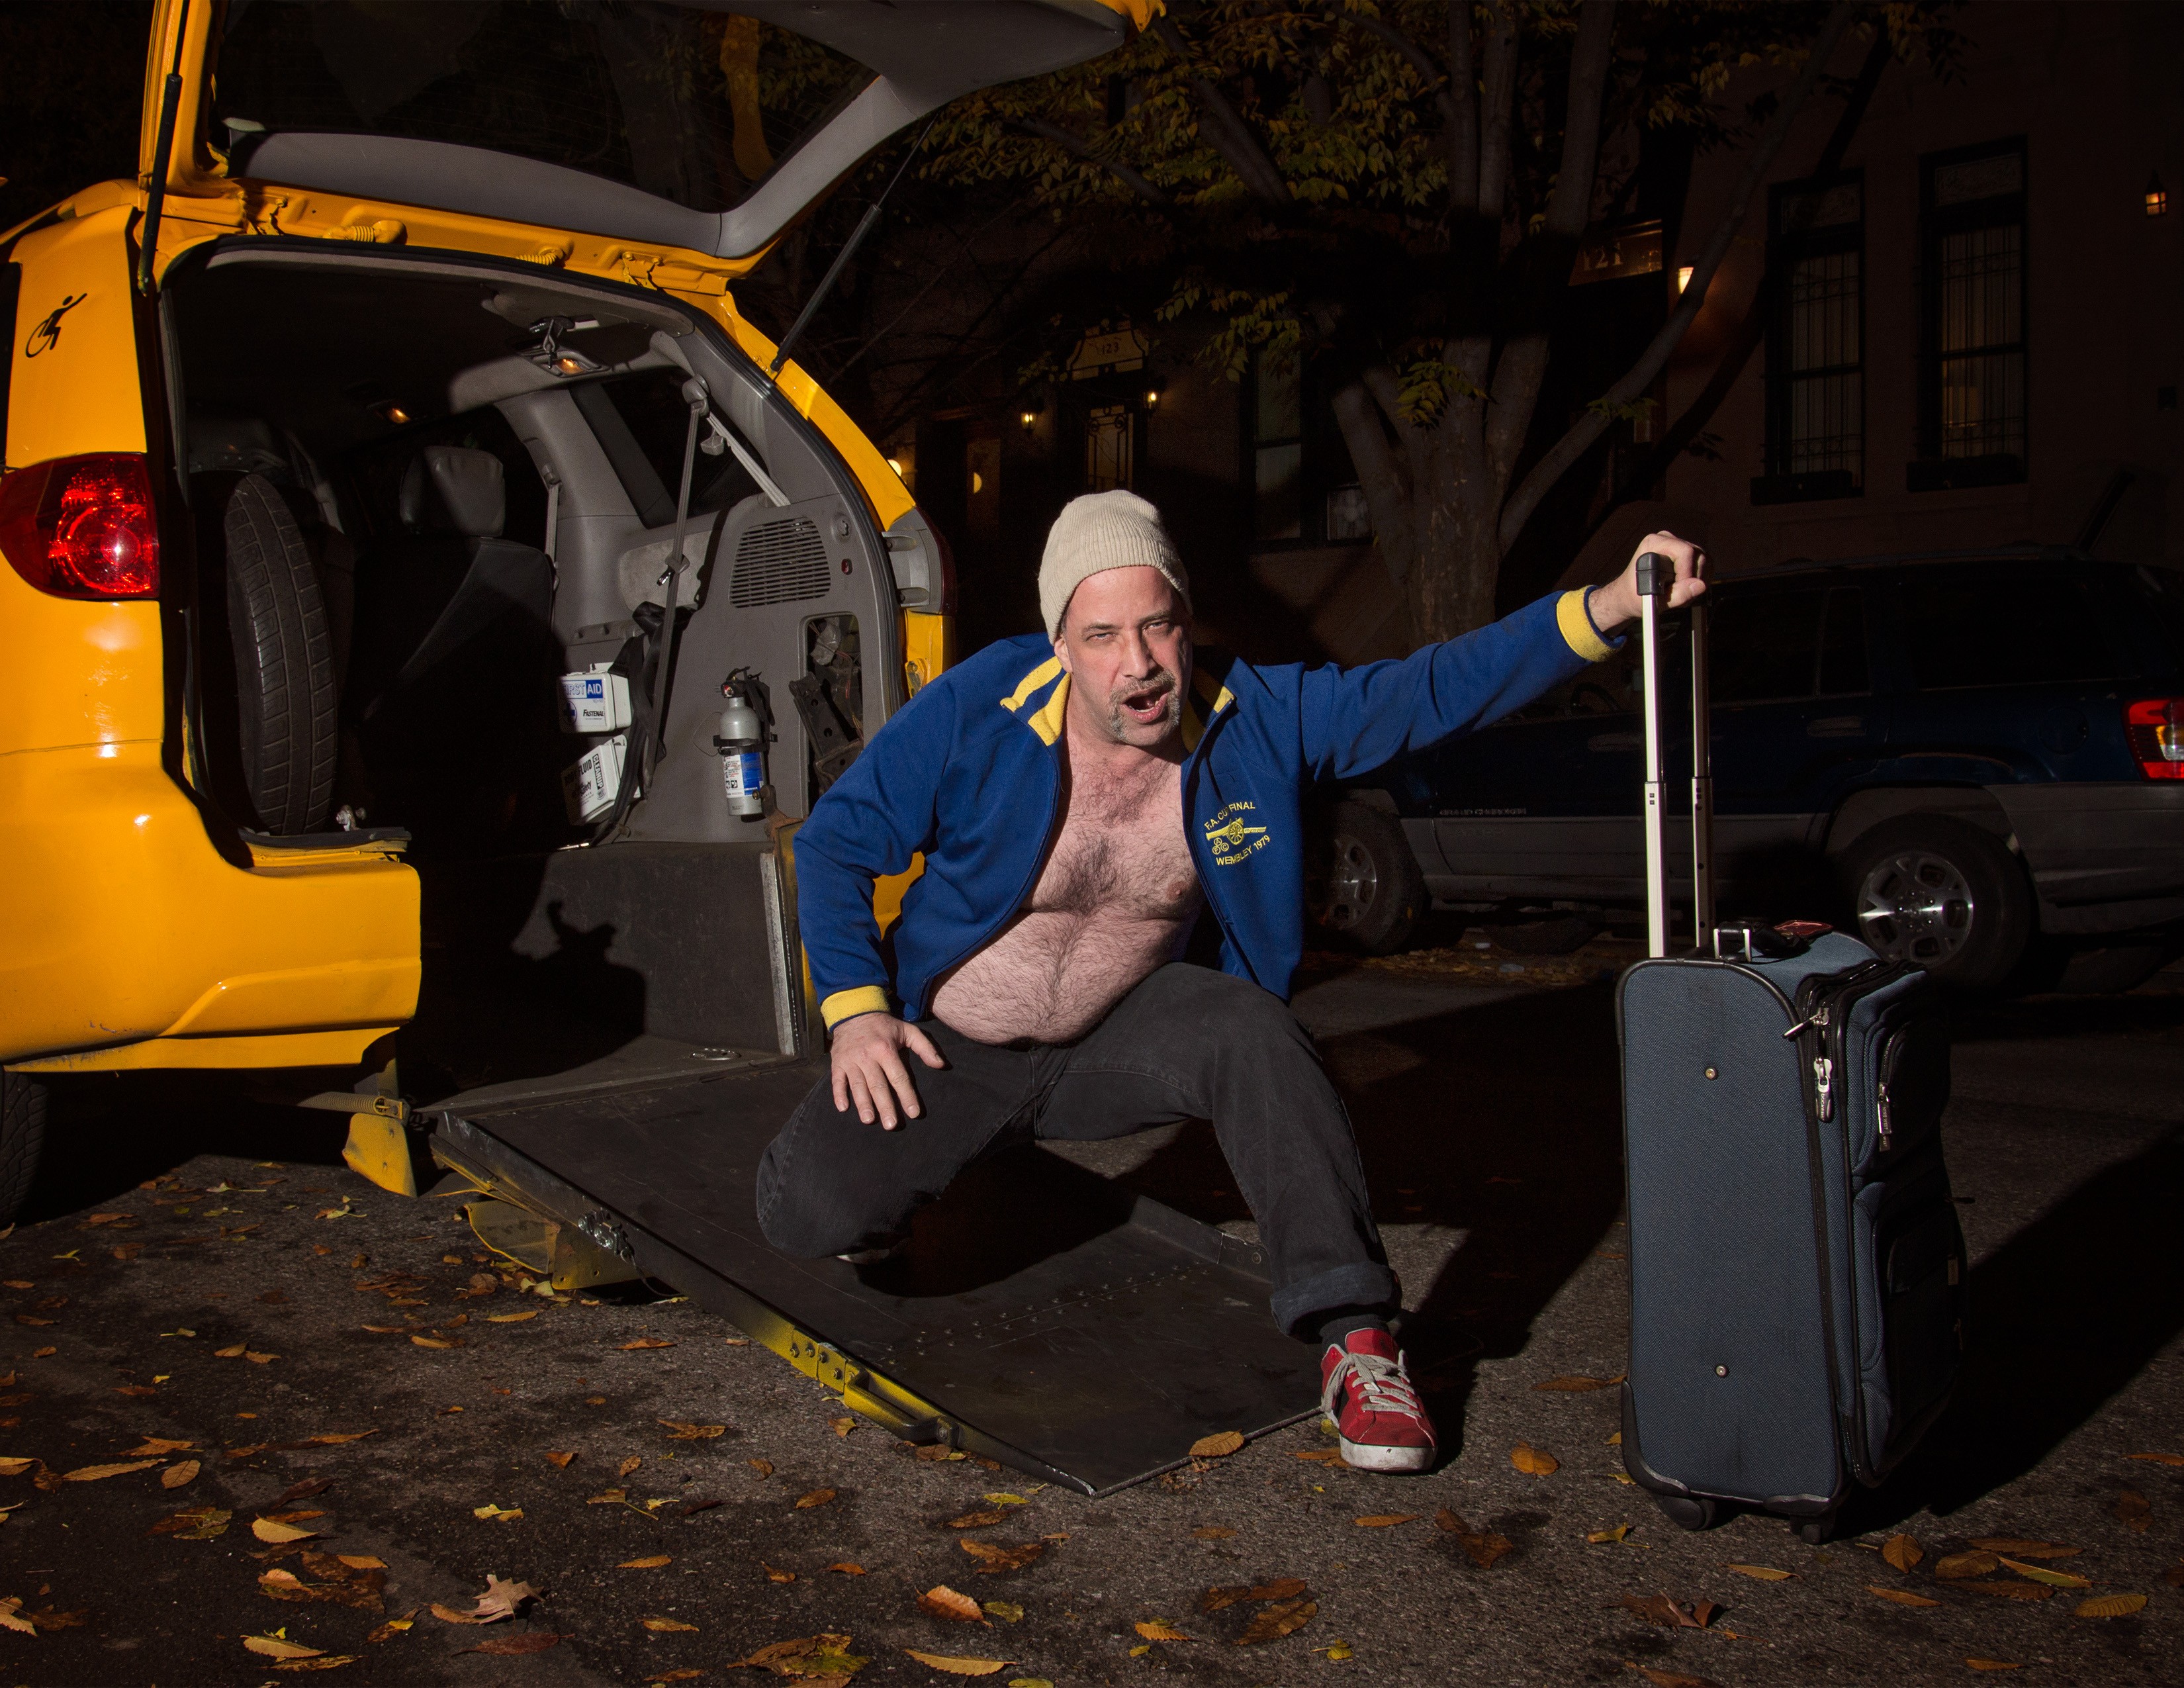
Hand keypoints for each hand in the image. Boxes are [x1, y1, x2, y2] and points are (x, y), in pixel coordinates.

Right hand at [830, 1011, 944, 1129]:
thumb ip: (925, 1048)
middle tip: (892, 1125)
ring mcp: (850, 1060)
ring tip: (869, 1121)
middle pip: (878, 1085)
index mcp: (885, 1049)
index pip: (899, 1077)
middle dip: (885, 1106)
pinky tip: (843, 1108)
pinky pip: (837, 1081)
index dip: (907, 1095)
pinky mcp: (837, 1063)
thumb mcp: (907, 1031)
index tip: (914, 1113)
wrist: (854, 1011)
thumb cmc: (884, 1026)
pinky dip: (838, 1094)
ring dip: (863, 1104)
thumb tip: (941, 1065)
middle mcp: (867, 1056)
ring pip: (857, 1085)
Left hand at [1587, 531, 1707, 629]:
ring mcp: (1677, 543)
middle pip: (1697, 555)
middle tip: (1683, 596)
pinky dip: (1699, 579)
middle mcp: (1667, 538)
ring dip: (1698, 581)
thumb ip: (1679, 594)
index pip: (1685, 552)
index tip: (1680, 590)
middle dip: (1695, 579)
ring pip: (1704, 560)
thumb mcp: (1655, 602)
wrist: (1630, 595)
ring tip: (1682, 593)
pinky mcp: (1686, 551)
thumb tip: (1700, 585)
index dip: (1688, 574)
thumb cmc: (1636, 597)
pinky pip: (1704, 563)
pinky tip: (1685, 588)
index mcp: (1654, 544)